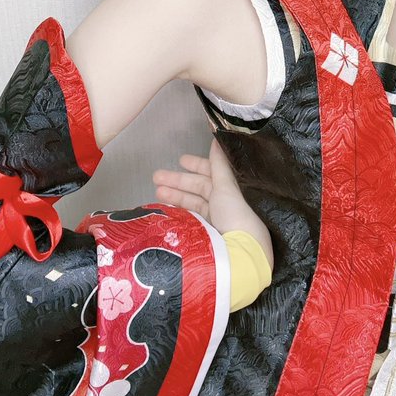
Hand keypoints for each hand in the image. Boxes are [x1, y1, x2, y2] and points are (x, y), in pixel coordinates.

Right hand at [153, 140, 272, 267]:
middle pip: (199, 188)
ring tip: (156, 193)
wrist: (240, 255)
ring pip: (193, 203)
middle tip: (156, 177)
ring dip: (175, 196)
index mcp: (234, 189)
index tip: (180, 160)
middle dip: (178, 181)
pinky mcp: (208, 234)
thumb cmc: (236, 216)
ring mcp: (217, 220)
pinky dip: (179, 213)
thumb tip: (218, 139)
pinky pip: (191, 219)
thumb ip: (220, 166)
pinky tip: (164, 210)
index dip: (197, 165)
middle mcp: (226, 203)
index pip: (213, 173)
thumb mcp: (227, 188)